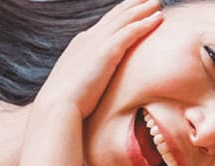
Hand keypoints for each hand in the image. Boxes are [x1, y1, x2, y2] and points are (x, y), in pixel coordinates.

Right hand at [35, 0, 162, 116]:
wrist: (56, 107)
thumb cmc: (66, 102)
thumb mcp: (76, 81)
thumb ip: (87, 74)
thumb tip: (94, 81)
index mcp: (81, 44)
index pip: (105, 24)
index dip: (120, 14)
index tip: (133, 6)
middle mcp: (89, 38)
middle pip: (116, 16)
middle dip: (133, 4)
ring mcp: (97, 43)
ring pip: (125, 19)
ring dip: (143, 9)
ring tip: (157, 2)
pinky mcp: (106, 52)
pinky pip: (130, 32)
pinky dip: (145, 23)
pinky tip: (158, 18)